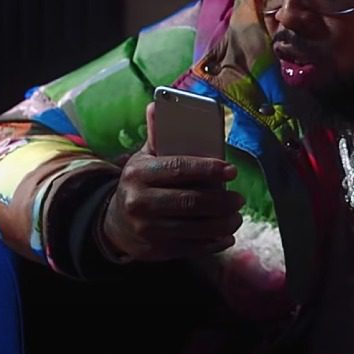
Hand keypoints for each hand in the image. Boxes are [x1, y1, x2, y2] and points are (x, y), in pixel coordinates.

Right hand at [100, 103, 243, 261]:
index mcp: (139, 173)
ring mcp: (146, 230)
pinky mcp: (154, 251)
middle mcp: (139, 202)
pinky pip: (190, 248)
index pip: (179, 169)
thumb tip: (158, 102)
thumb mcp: (144, 157)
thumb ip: (158, 134)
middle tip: (239, 199)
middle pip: (190, 202)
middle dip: (221, 201)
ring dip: (222, 223)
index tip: (231, 171)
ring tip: (236, 217)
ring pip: (193, 228)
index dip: (209, 169)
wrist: (114, 222)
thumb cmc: (141, 182)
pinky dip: (212, 243)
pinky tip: (226, 236)